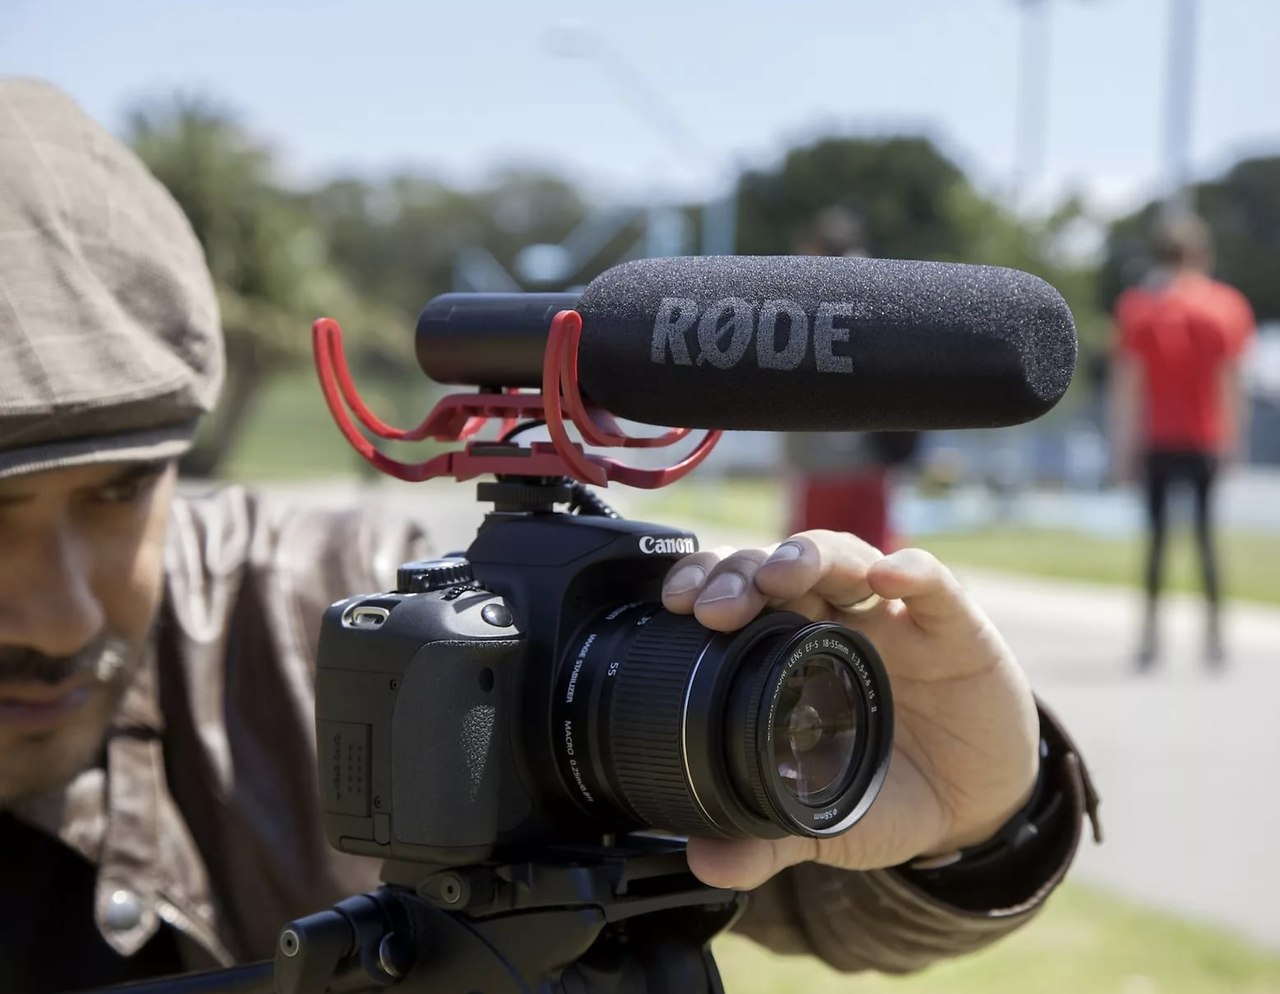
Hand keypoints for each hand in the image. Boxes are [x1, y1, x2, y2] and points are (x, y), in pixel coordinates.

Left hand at [661, 531, 1038, 889]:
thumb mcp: (826, 820)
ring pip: (842, 558)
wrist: (975, 805)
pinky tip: (890, 577)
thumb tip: (704, 860)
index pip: (738, 597)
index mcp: (790, 651)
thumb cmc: (890, 790)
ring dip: (806, 557)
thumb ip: (767, 838)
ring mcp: (892, 615)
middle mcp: (834, 619)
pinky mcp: (955, 624)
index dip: (705, 585)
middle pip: (779, 567)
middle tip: (716, 607)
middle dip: (743, 573)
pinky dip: (911, 571)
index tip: (676, 604)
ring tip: (782, 576)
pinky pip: (933, 583)